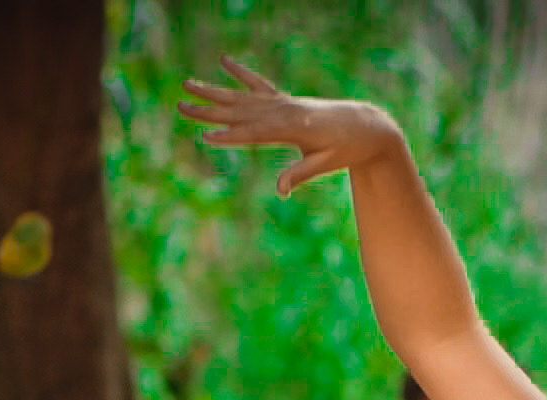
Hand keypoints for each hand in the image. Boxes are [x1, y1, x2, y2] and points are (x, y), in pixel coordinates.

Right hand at [178, 56, 402, 196]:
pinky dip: (241, 73)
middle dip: (208, 111)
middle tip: (180, 107)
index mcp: (294, 128)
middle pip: (240, 112)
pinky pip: (260, 85)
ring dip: (213, 92)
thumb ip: (301, 174)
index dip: (229, 137)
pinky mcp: (286, 100)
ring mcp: (283, 103)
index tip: (204, 137)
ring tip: (187, 85)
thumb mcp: (327, 164)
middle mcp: (285, 111)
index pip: (255, 134)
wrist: (366, 125)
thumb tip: (280, 191)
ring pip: (242, 97)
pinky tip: (224, 60)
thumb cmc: (348, 148)